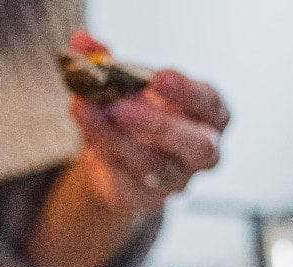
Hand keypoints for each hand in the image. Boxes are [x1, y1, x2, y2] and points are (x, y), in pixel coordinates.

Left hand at [68, 29, 229, 213]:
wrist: (117, 158)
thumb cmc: (137, 114)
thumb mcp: (128, 84)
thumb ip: (109, 63)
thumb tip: (82, 43)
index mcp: (210, 115)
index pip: (210, 104)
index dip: (187, 92)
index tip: (157, 77)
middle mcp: (202, 151)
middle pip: (198, 147)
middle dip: (161, 125)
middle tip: (121, 106)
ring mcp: (177, 180)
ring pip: (154, 165)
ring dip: (117, 138)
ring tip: (86, 109)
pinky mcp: (147, 199)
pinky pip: (126, 179)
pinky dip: (102, 151)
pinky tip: (86, 126)